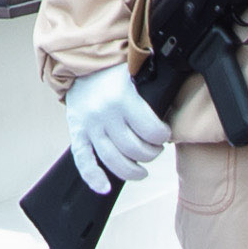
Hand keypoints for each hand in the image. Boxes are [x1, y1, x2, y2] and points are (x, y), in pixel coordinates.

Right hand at [60, 65, 169, 189]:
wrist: (80, 60)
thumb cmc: (113, 68)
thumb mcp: (137, 72)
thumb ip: (152, 91)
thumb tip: (171, 112)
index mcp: (122, 98)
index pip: (151, 131)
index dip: (162, 136)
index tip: (164, 133)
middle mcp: (104, 114)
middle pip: (134, 149)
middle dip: (150, 153)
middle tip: (154, 148)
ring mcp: (89, 126)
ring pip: (113, 160)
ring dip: (132, 170)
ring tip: (141, 168)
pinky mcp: (76, 133)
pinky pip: (83, 160)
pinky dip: (93, 177)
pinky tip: (105, 187)